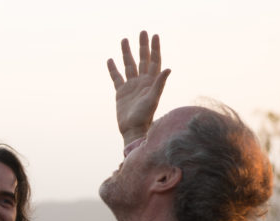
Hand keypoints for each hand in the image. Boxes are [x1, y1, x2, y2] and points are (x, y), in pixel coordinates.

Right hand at [107, 31, 169, 145]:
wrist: (132, 130)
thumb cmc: (144, 116)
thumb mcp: (153, 99)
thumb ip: (159, 83)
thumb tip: (168, 69)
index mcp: (151, 82)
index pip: (154, 61)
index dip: (154, 48)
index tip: (154, 36)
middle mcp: (141, 82)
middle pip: (142, 59)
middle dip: (142, 46)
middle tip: (142, 32)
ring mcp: (131, 86)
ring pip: (129, 65)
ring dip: (127, 53)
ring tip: (124, 40)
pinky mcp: (121, 93)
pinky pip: (116, 77)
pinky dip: (113, 69)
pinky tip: (111, 60)